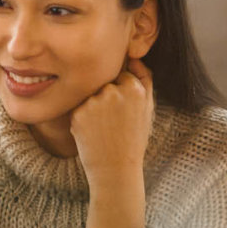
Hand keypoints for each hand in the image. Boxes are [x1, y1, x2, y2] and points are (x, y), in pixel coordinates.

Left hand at [69, 57, 153, 185]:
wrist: (115, 169)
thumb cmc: (134, 139)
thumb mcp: (148, 109)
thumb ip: (144, 79)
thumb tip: (133, 57)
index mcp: (134, 89)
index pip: (122, 76)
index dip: (122, 93)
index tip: (124, 112)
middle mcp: (114, 91)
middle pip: (105, 82)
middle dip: (107, 98)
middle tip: (114, 122)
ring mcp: (94, 102)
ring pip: (91, 94)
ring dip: (94, 107)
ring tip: (104, 129)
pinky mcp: (78, 113)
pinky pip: (79, 106)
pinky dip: (83, 118)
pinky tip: (93, 133)